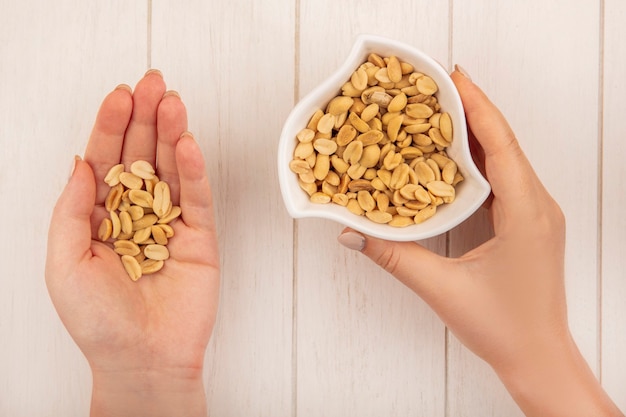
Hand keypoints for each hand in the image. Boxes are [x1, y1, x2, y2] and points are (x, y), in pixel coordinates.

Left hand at [45, 70, 218, 416]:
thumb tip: (81, 163)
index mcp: (101, 216)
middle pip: (142, 155)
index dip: (110, 126)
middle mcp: (137, 213)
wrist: (141, 358)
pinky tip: (189, 144)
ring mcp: (171, 223)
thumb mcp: (64, 263)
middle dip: (145, 118)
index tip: (119, 95)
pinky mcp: (201, 237)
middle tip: (152, 83)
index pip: (106, 161)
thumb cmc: (98, 320)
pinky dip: (196, 170)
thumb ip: (72, 210)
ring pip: (173, 169)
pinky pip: (198, 198)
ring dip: (172, 134)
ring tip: (172, 101)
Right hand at [338, 68, 622, 416]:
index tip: (453, 77)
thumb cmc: (502, 327)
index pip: (502, 145)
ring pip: (508, 159)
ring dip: (478, 133)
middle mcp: (539, 206)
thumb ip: (392, 256)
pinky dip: (483, 160)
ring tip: (442, 110)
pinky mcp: (530, 224)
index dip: (477, 106)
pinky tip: (457, 154)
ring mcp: (538, 214)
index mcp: (527, 214)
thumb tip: (349, 232)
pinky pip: (507, 179)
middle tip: (437, 86)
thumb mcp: (440, 288)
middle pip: (506, 143)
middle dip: (473, 110)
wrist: (537, 356)